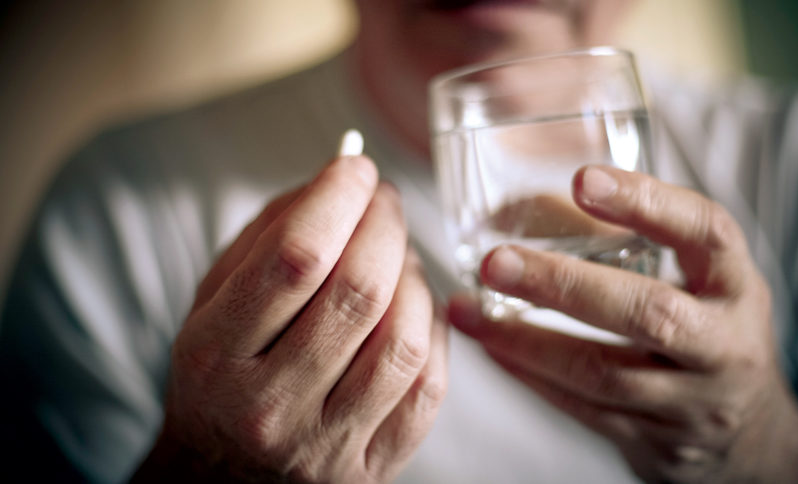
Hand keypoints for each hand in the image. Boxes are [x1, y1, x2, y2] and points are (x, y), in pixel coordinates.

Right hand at [133, 155, 447, 482]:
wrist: (222, 478)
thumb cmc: (222, 375)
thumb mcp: (213, 302)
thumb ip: (267, 236)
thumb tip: (338, 180)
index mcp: (216, 357)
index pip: (295, 259)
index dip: (339, 198)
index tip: (356, 168)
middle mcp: (269, 408)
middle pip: (359, 293)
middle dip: (385, 225)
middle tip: (383, 201)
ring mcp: (326, 446)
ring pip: (404, 340)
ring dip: (414, 277)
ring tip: (397, 256)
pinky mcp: (371, 468)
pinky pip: (429, 386)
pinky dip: (433, 331)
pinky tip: (413, 308)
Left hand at [449, 166, 797, 482]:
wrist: (751, 436)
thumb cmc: (711, 330)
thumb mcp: (705, 280)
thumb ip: (648, 241)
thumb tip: (542, 197)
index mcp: (737, 284)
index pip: (705, 232)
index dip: (647, 203)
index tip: (582, 180)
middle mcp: (724, 344)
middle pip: (648, 314)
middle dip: (563, 285)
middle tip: (496, 261)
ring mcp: (693, 402)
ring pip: (602, 373)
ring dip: (525, 339)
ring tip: (467, 309)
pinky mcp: (656, 442)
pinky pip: (584, 409)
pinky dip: (531, 374)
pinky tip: (492, 345)